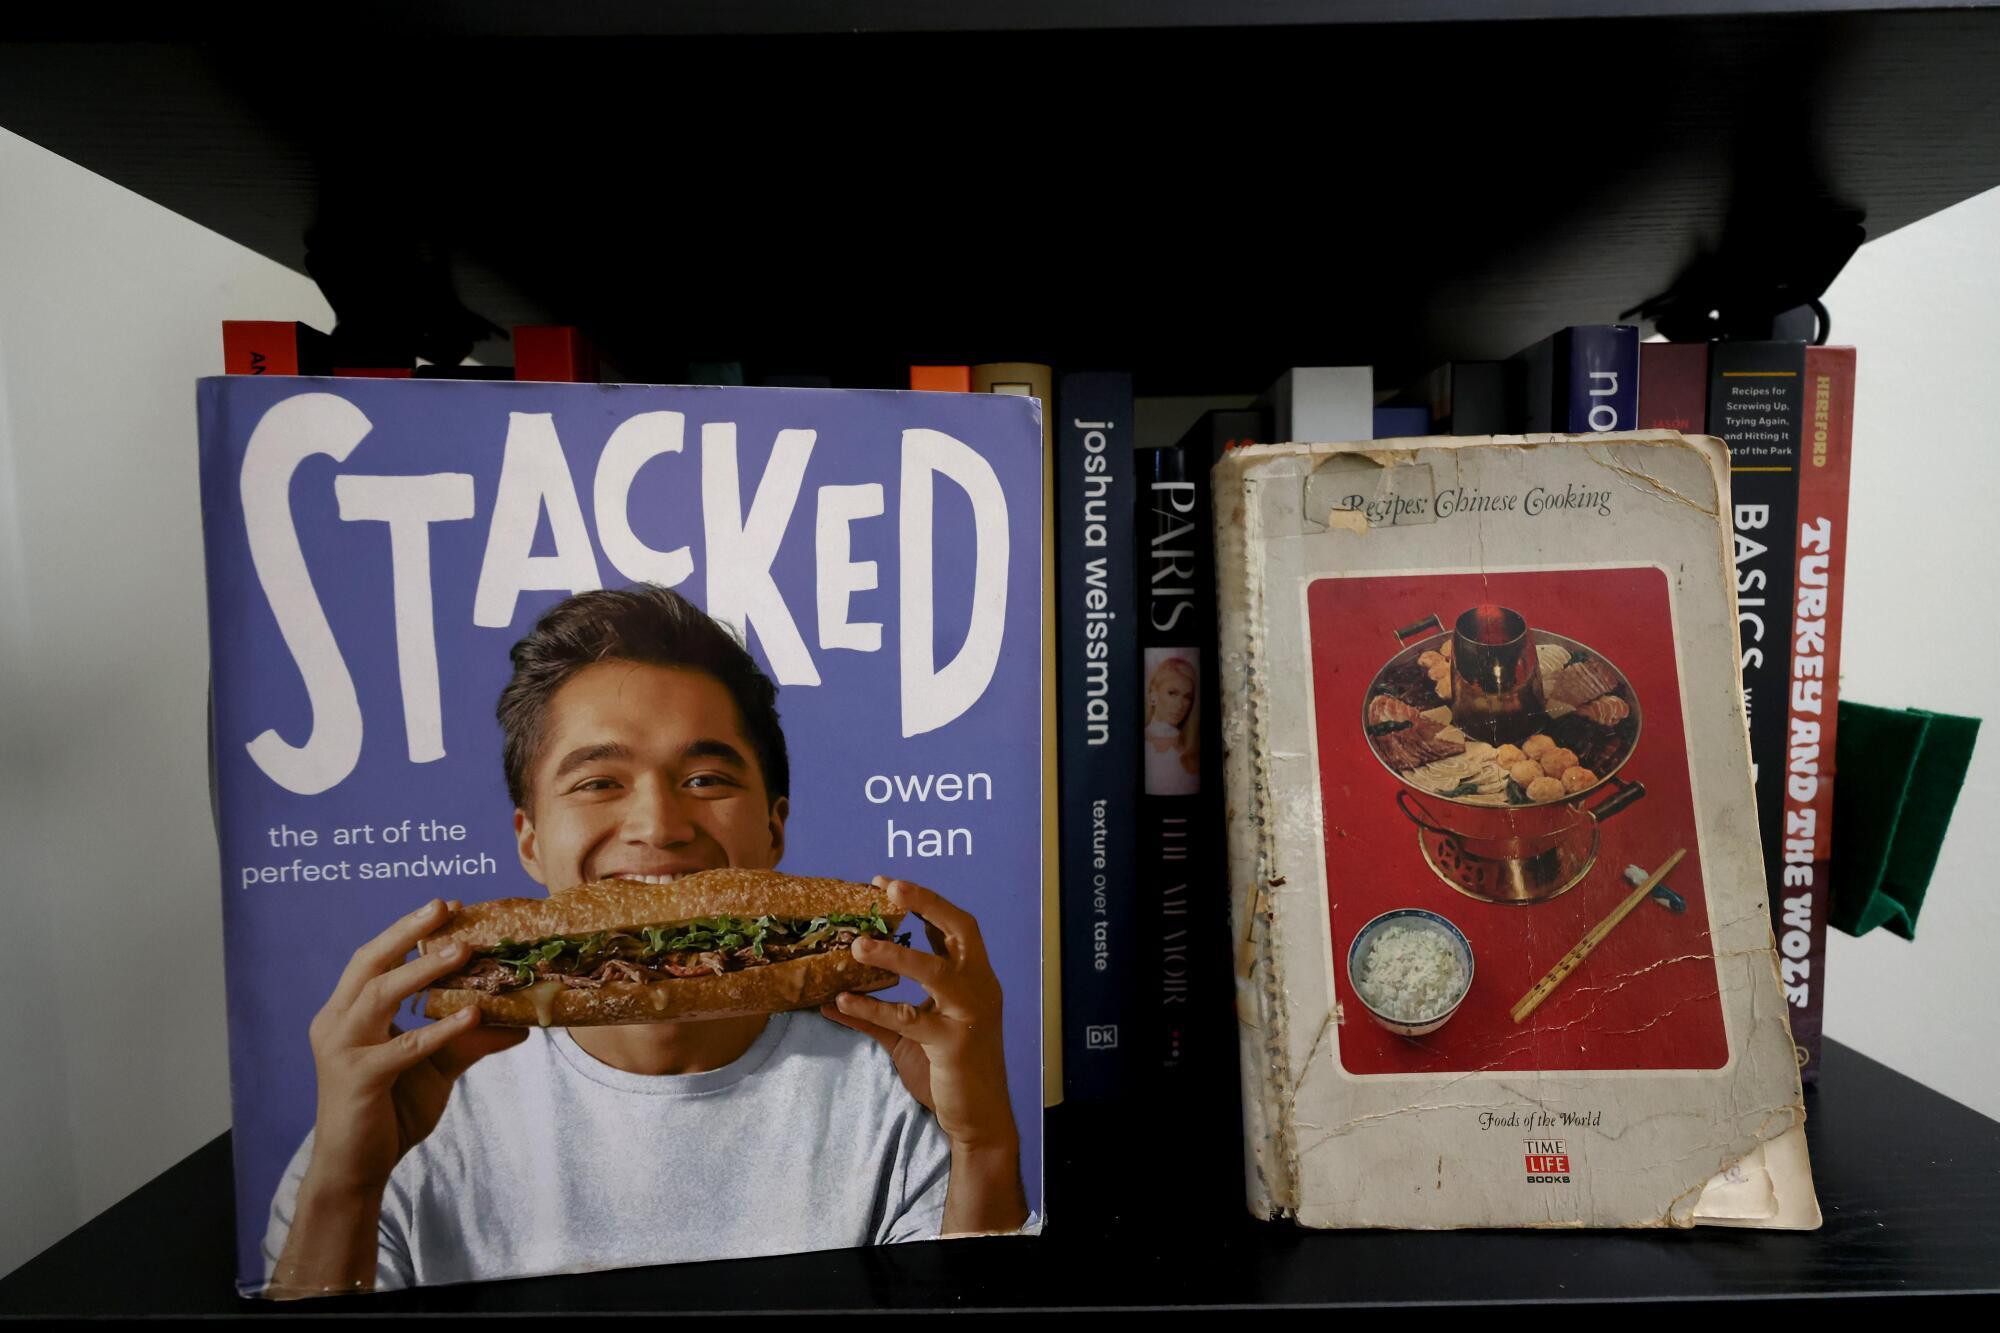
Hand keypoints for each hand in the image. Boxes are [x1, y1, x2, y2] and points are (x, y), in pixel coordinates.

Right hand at [301, 898, 526, 1195]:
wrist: (355, 1170)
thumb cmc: (389, 1112)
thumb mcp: (435, 1067)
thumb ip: (469, 1040)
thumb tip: (521, 1023)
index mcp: (347, 1013)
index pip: (374, 960)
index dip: (407, 931)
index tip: (447, 907)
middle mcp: (336, 1024)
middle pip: (368, 963)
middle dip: (406, 931)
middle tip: (444, 906)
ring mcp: (342, 1051)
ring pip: (379, 995)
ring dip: (423, 970)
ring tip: (463, 950)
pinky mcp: (358, 1080)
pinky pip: (403, 1048)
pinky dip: (439, 1030)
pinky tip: (472, 1014)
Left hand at [820, 877, 1017, 1152]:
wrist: (979, 1118)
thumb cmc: (949, 1071)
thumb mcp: (910, 1037)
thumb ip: (876, 1014)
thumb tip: (832, 998)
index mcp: (974, 979)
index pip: (955, 927)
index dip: (923, 902)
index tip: (887, 884)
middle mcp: (979, 987)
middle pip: (960, 929)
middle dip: (925, 903)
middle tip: (888, 889)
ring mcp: (970, 1014)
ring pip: (935, 970)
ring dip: (896, 954)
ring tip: (858, 944)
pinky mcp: (954, 1043)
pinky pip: (908, 1019)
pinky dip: (873, 1008)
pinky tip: (843, 1002)